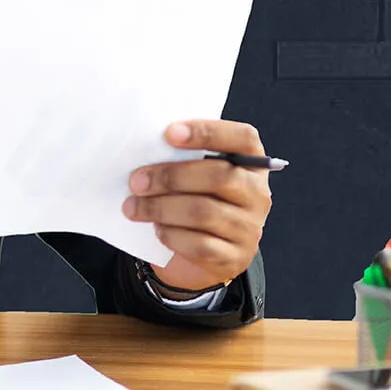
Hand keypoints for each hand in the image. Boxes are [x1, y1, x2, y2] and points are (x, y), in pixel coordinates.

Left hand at [122, 120, 271, 291]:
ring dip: (160, 207)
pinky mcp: (234, 257)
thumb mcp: (193, 174)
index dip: (208, 132)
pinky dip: (171, 235)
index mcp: (250, 163)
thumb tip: (144, 144)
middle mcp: (256, 194)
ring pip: (204, 212)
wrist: (201, 252)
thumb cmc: (192, 198)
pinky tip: (156, 228)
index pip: (243, 138)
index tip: (169, 133)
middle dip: (170, 176)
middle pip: (219, 176)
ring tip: (133, 206)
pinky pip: (200, 244)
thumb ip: (181, 155)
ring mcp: (249, 228)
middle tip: (136, 181)